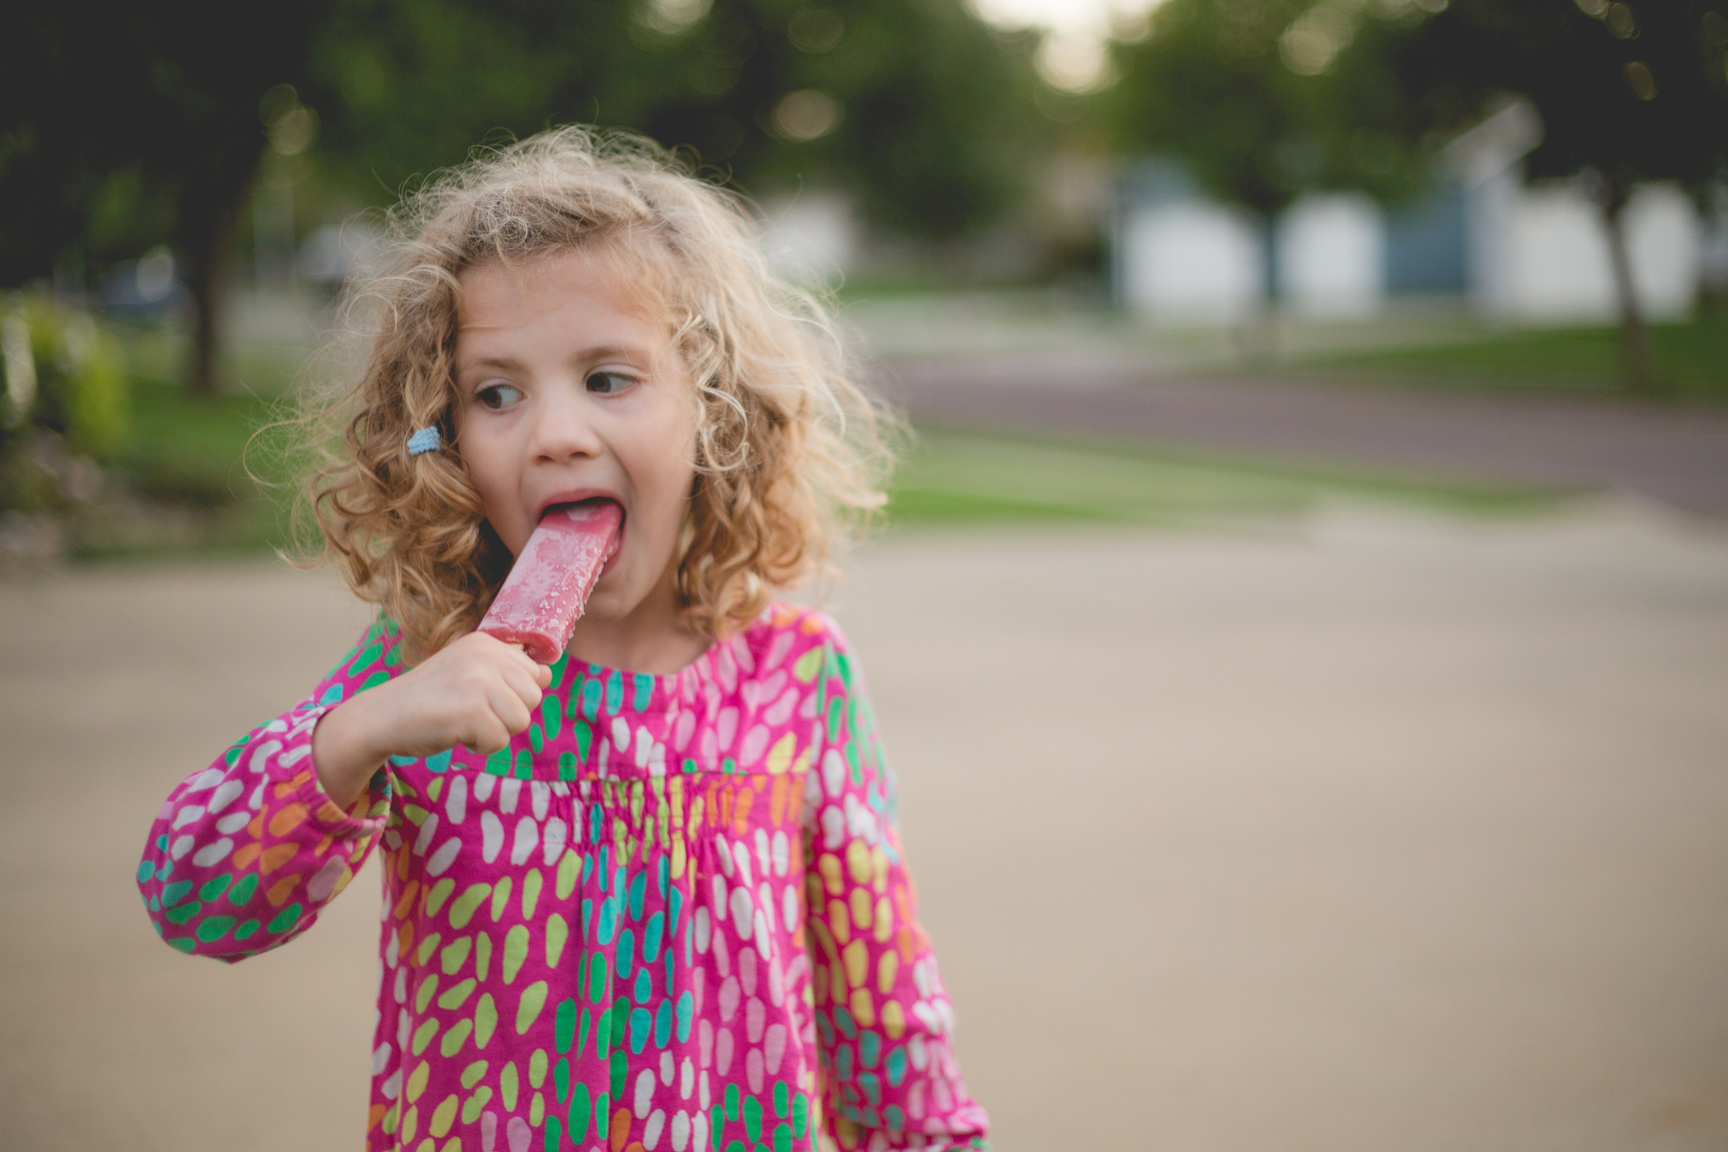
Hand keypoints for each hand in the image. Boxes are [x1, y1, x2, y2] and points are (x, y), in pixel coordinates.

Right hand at [311, 632, 551, 807]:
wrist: (381, 717)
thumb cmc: (429, 699)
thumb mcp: (468, 670)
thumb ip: (503, 671)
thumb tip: (547, 675)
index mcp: (486, 643)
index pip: (538, 673)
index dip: (517, 695)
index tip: (486, 699)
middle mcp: (485, 656)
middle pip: (534, 698)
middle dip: (508, 715)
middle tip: (471, 713)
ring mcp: (478, 682)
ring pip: (522, 721)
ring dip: (495, 732)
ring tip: (463, 722)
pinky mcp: (471, 711)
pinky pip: (500, 741)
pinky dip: (480, 747)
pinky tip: (455, 733)